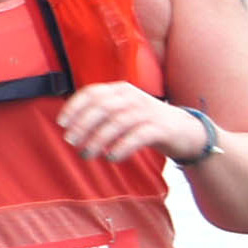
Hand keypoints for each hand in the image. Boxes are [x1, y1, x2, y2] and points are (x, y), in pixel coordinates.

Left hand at [59, 82, 198, 166]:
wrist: (184, 130)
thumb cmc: (145, 122)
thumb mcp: (122, 111)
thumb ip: (100, 114)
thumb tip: (70, 128)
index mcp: (120, 90)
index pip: (92, 92)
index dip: (75, 107)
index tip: (62, 123)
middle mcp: (133, 97)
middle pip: (103, 107)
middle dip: (83, 125)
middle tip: (71, 142)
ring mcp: (148, 111)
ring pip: (118, 122)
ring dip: (98, 140)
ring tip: (87, 154)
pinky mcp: (161, 128)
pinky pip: (138, 136)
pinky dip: (121, 147)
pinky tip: (112, 157)